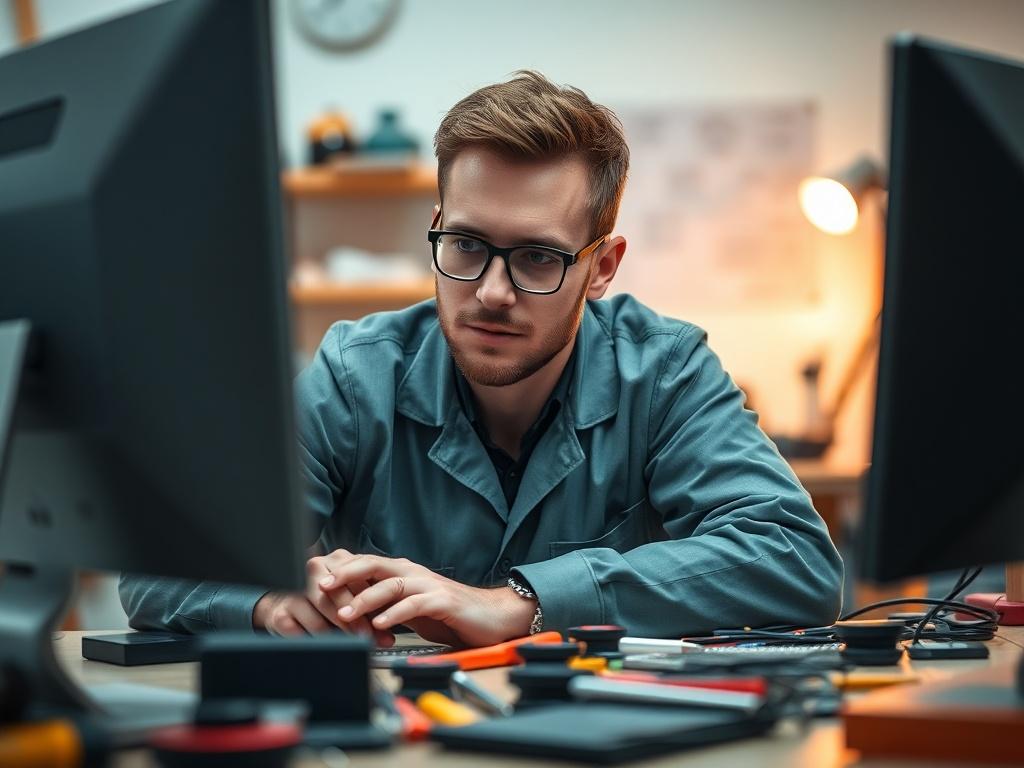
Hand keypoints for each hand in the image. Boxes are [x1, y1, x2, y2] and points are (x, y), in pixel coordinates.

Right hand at [252, 553, 394, 645]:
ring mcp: (293, 592)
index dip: (369, 605)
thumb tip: (388, 632)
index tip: (383, 626)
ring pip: (317, 618)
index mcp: (335, 561)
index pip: (353, 581)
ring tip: (351, 648)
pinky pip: (300, 633)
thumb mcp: (351, 593)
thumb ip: (368, 604)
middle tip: (367, 639)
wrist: (288, 602)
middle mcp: (312, 571)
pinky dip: (316, 643)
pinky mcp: (280, 614)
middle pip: (333, 598)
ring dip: (336, 637)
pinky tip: (327, 650)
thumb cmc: (329, 598)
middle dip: (353, 623)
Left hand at [319, 553, 535, 647]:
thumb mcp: (409, 607)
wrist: (491, 616)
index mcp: (403, 572)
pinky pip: (415, 604)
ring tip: (344, 612)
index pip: (366, 564)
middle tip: (321, 587)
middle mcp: (413, 573)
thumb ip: (385, 602)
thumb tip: (350, 605)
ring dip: (364, 599)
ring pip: (390, 584)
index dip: (340, 570)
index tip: (315, 580)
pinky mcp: (443, 600)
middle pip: (373, 565)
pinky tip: (380, 623)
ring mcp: (429, 584)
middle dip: (344, 574)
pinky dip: (395, 613)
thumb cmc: (448, 613)